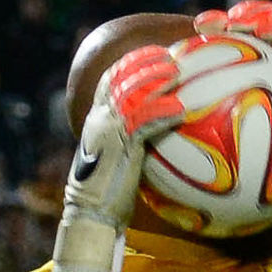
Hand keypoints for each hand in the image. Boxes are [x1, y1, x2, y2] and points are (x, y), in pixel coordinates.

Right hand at [54, 45, 184, 271]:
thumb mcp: (120, 162)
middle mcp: (98, 121)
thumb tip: (163, 137)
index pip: (110, 81)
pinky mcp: (119, 149)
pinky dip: (161, 112)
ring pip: (131, 94)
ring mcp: (107, 133)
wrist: (91, 218)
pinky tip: (180, 108)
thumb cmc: (109, 197)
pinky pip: (143, 124)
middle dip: (144, 62)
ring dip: (154, 79)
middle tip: (169, 55)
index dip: (131, 63)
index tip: (153, 54)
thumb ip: (135, 143)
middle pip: (119, 79)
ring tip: (177, 71)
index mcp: (96, 121)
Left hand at [195, 0, 271, 193]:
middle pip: (263, 18)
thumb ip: (218, 129)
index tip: (201, 27)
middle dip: (249, 13)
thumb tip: (182, 138)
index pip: (235, 32)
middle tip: (234, 22)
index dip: (219, 23)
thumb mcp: (247, 135)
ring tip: (266, 29)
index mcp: (257, 57)